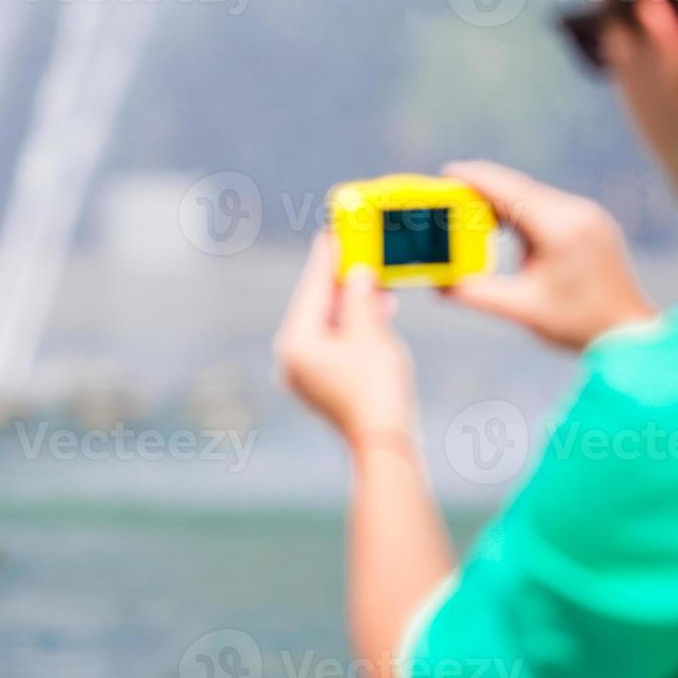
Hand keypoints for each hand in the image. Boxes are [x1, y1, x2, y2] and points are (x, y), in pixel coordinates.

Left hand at [273, 229, 414, 443]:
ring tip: (375, 282)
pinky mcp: (322, 386)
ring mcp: (305, 375)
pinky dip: (353, 327)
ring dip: (351, 304)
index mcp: (295, 343)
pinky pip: (335, 345)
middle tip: (352, 251)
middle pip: (316, 308)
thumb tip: (356, 274)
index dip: (324, 260)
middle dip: (338, 281)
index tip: (330, 235)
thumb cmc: (376, 386)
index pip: (311, 291)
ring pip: (327, 327)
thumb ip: (359, 297)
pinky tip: (376, 312)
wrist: (385, 441)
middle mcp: (292, 359)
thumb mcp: (370, 332)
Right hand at [438, 159, 657, 350]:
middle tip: (448, 190)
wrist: (631, 332)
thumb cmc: (579, 324)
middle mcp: (577, 214)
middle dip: (483, 187)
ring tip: (470, 209)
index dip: (475, 179)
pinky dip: (521, 209)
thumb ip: (477, 295)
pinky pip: (548, 206)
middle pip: (520, 188)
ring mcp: (588, 216)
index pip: (509, 192)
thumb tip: (439, 287)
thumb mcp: (522, 309)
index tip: (446, 171)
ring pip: (534, 196)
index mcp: (560, 229)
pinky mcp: (591, 224)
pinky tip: (504, 224)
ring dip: (502, 199)